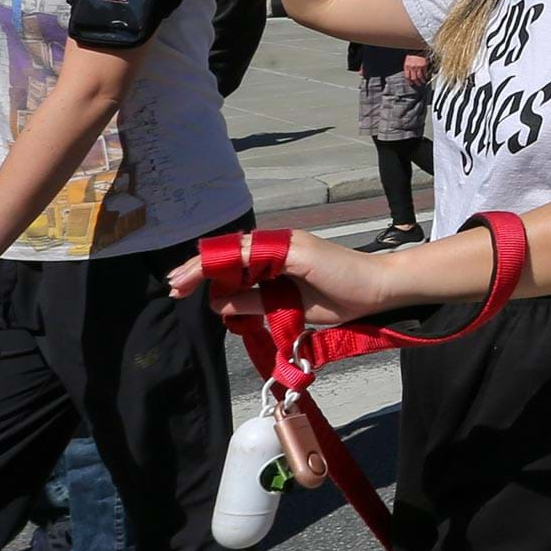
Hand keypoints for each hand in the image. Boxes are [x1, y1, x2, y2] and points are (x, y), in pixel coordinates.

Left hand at [168, 228, 398, 325]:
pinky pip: (257, 253)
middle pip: (229, 252)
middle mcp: (280, 244)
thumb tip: (219, 303)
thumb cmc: (341, 298)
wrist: (378, 290)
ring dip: (206, 265)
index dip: (206, 272)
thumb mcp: (286, 307)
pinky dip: (233, 262)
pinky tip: (214, 276)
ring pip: (237, 250)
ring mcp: (288, 243)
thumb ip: (255, 302)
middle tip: (172, 283)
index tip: (182, 286)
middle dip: (197, 267)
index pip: (234, 261)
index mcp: (279, 257)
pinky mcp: (296, 248)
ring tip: (182, 280)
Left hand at [402, 53, 429, 86]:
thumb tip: (409, 74)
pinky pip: (424, 73)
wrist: (417, 48)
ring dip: (421, 80)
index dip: (409, 81)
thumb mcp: (407, 60)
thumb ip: (408, 67)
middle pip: (414, 78)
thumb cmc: (412, 54)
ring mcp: (418, 66)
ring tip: (422, 82)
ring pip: (419, 77)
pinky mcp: (424, 65)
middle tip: (418, 84)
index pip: (407, 76)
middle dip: (416, 82)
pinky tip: (426, 77)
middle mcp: (412, 67)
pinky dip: (425, 76)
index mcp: (407, 66)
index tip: (411, 83)